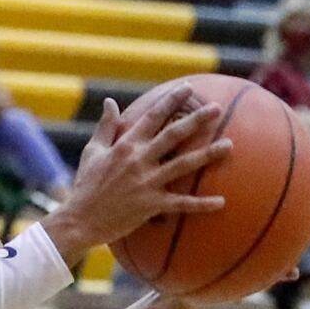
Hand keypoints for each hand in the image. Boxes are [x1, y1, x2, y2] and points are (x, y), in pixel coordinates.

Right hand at [47, 89, 229, 265]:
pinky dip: (201, 204)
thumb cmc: (86, 185)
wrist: (80, 221)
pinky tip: (221, 202)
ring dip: (208, 155)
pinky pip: (181, 204)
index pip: (152, 117)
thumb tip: (109, 102)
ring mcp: (147, 183)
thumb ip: (105, 127)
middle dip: (197, 120)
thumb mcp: (92, 152)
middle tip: (217, 109)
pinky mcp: (151, 205)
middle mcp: (139, 160)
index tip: (188, 88)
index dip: (171, 101)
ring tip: (229, 145)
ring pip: (183, 165)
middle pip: (174, 135)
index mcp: (125, 145)